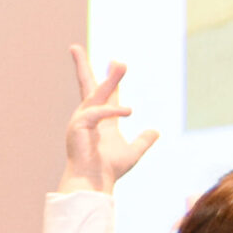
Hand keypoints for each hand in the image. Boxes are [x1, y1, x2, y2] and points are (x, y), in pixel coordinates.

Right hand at [58, 47, 157, 194]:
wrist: (94, 184)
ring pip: (97, 93)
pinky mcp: (78, 125)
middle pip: (89, 85)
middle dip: (84, 65)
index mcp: (100, 120)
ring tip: (121, 64)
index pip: (104, 94)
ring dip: (111, 79)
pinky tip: (129, 111)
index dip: (111, 78)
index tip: (114, 61)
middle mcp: (88, 116)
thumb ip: (144, 141)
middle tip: (76, 48)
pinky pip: (98, 111)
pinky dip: (114, 110)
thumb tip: (155, 131)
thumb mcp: (133, 153)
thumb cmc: (108, 171)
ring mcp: (81, 120)